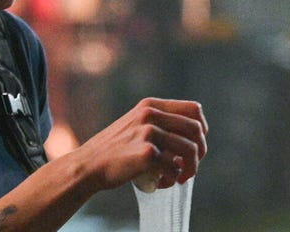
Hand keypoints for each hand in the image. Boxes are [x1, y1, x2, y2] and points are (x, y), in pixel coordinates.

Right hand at [76, 98, 207, 191]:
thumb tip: (194, 138)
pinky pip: (174, 167)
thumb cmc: (114, 151)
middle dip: (200, 152)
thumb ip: (159, 124)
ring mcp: (148, 132)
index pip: (194, 109)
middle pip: (196, 130)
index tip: (196, 145)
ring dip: (190, 169)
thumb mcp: (135, 125)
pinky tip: (161, 183)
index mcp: (150, 105)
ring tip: (179, 179)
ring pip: (189, 150)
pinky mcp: (146, 152)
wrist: (87, 166)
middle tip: (191, 168)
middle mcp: (150, 114)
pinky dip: (172, 178)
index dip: (202, 129)